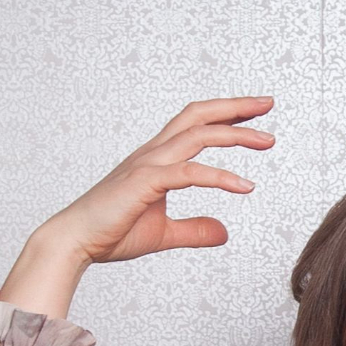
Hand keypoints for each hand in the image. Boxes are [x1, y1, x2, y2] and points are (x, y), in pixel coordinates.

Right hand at [0, 95, 275, 318]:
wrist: (77, 241)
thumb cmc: (112, 232)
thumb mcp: (164, 234)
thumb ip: (195, 230)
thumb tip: (224, 232)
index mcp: (157, 159)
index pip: (195, 125)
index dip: (225, 116)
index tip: (254, 117)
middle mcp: (154, 153)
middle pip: (199, 117)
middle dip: (235, 109)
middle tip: (268, 105)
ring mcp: (148, 165)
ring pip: (197, 136)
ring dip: (235, 135)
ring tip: (266, 140)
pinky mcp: (145, 183)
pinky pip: (188, 173)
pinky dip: (219, 176)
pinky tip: (245, 186)